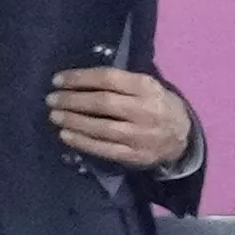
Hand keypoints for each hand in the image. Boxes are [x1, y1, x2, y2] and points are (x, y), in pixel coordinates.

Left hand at [46, 67, 192, 168]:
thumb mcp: (147, 86)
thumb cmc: (156, 104)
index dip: (80, 78)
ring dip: (74, 121)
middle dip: (73, 100)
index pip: (109, 78)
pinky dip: (82, 142)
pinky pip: (104, 149)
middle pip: (103, 103)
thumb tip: (79, 79)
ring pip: (102, 128)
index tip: (58, 80)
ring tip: (55, 116)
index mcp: (147, 87)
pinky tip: (66, 135)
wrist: (183, 137)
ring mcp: (141, 135)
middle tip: (52, 99)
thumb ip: (120, 82)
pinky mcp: (135, 156)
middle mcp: (145, 110)